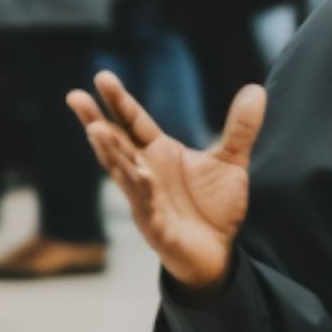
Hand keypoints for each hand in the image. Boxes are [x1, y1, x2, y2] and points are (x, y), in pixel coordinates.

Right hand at [67, 70, 265, 290]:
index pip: (133, 122)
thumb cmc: (215, 207)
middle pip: (116, 143)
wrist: (220, 253)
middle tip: (75, 96)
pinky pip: (146, 205)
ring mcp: (146, 199)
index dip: (119, 101)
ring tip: (94, 129)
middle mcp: (145, 172)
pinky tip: (137, 174)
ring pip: (123, 172)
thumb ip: (240, 128)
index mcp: (158, 153)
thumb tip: (256, 89)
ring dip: (109, 152)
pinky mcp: (156, 226)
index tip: (101, 77)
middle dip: (95, 120)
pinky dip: (140, 190)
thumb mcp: (232, 162)